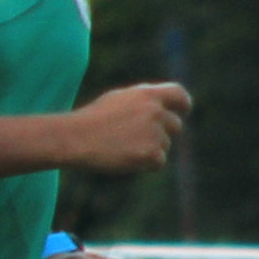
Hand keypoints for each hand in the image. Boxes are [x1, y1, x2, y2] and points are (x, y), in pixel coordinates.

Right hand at [62, 83, 193, 175]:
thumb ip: (144, 102)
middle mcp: (155, 111)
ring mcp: (154, 132)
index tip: (182, 112)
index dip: (182, 105)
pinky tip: (125, 157)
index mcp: (147, 94)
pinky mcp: (151, 153)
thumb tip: (163, 108)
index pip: (179, 95)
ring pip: (165, 145)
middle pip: (175, 125)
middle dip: (162, 133)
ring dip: (150, 149)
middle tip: (138, 138)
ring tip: (123, 147)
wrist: (76, 137)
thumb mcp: (119, 99)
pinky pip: (158, 162)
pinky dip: (145, 163)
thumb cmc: (92, 119)